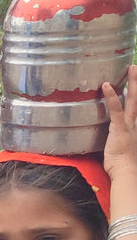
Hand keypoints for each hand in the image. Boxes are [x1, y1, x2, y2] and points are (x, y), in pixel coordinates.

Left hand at [102, 65, 136, 179]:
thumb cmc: (121, 164)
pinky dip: (112, 97)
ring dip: (131, 82)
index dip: (134, 94)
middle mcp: (135, 123)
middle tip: (135, 67)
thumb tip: (110, 138)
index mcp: (135, 127)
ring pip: (132, 99)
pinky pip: (116, 109)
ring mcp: (129, 124)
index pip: (134, 107)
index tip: (131, 85)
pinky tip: (106, 86)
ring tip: (130, 68)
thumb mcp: (119, 148)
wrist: (127, 172)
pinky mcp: (120, 128)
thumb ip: (117, 139)